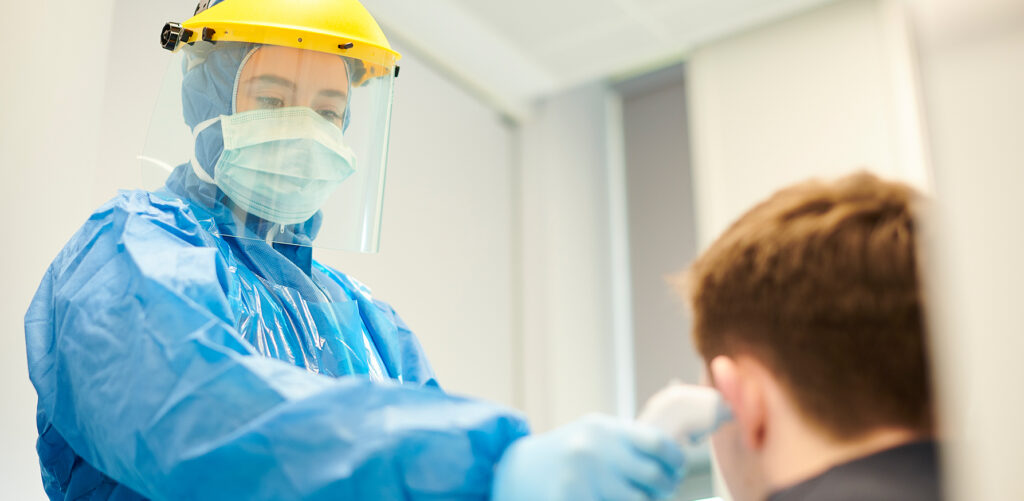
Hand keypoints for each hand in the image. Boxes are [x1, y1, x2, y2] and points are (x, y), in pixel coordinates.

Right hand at [491, 413, 685, 500]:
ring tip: (635, 497)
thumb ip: (629, 443)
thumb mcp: (595, 435)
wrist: (515, 469)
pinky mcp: (569, 500)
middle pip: (653, 477)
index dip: (675, 460)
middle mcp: (592, 450)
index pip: (658, 443)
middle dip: (664, 488)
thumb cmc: (566, 453)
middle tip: (661, 492)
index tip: (675, 470)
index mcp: (602, 429)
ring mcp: (580, 479)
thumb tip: (674, 466)